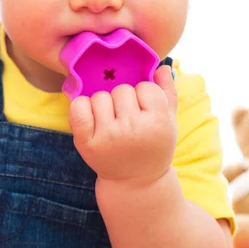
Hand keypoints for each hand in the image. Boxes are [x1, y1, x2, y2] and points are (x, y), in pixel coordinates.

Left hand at [68, 65, 176, 183]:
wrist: (136, 182)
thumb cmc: (153, 145)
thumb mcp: (169, 121)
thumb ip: (167, 91)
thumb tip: (160, 65)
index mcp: (158, 123)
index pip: (145, 87)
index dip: (144, 96)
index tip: (145, 111)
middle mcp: (133, 130)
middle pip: (121, 90)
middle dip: (124, 100)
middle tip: (128, 118)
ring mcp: (109, 137)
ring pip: (100, 97)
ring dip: (104, 105)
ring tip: (112, 121)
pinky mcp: (87, 144)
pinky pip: (78, 108)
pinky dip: (81, 107)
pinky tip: (90, 117)